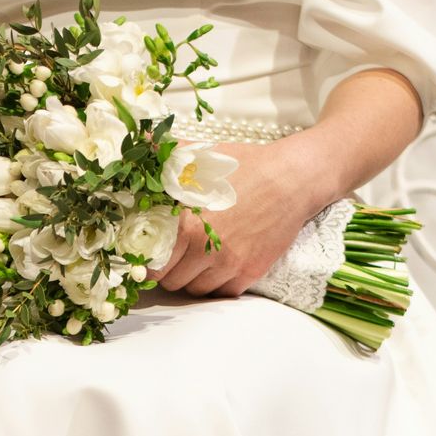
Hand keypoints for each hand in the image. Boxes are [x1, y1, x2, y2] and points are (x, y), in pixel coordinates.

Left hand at [153, 139, 335, 297]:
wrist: (292, 178)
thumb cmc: (244, 167)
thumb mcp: (201, 157)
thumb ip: (167, 157)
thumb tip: (143, 143)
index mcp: (187, 225)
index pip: (154, 265)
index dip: (149, 263)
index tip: (151, 256)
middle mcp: (207, 250)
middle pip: (172, 282)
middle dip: (169, 272)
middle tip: (173, 257)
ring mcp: (230, 264)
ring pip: (196, 290)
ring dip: (192, 278)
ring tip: (196, 259)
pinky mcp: (251, 272)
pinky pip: (223, 292)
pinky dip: (217, 284)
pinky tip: (218, 265)